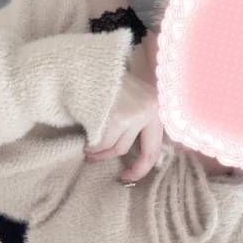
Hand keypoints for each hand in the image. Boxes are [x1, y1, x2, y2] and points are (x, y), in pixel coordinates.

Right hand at [84, 68, 163, 182]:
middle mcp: (150, 110)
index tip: (131, 175)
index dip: (144, 166)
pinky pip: (104, 143)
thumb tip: (141, 155)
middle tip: (120, 175)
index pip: (156, 146)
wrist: (86, 67)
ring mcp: (135, 114)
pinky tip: (86, 143)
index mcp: (156, 106)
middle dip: (132, 168)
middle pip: (143, 152)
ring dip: (101, 153)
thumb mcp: (131, 100)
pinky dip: (93, 147)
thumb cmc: (106, 85)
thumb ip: (139, 122)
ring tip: (90, 150)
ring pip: (118, 148)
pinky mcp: (118, 118)